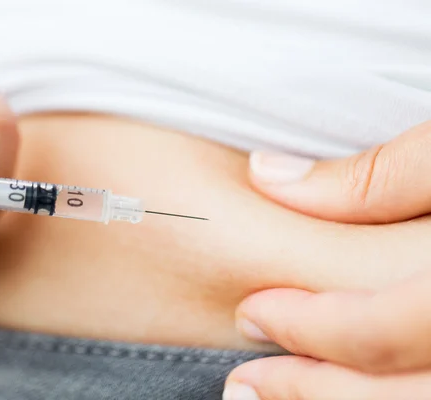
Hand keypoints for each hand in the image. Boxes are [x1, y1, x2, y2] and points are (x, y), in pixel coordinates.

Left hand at [223, 121, 430, 398]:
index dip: (304, 328)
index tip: (251, 315)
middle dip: (314, 392)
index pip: (378, 331)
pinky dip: (388, 391)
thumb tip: (268, 175)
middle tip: (246, 387)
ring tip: (283, 394)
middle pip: (400, 396)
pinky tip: (347, 382)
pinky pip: (430, 388)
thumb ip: (379, 174)